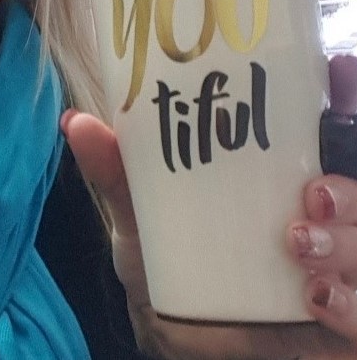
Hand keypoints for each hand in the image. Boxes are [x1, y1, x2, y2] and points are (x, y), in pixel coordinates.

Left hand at [61, 54, 356, 359]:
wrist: (172, 334)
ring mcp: (338, 270)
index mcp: (286, 178)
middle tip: (312, 193)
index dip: (349, 95)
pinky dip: (351, 307)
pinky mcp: (342, 328)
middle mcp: (324, 219)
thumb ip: (117, 174)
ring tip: (299, 242)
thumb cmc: (167, 262)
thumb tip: (75, 122)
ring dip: (349, 243)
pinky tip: (315, 298)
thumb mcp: (141, 215)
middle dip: (350, 191)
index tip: (339, 70)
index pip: (337, 128)